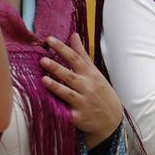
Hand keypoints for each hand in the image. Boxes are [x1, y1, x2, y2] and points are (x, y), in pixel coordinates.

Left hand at [41, 33, 122, 147]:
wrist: (111, 118)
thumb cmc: (100, 92)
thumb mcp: (94, 72)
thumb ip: (82, 54)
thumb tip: (73, 35)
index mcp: (90, 74)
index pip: (75, 58)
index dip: (62, 48)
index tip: (49, 39)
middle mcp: (87, 87)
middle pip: (70, 75)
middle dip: (56, 68)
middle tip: (42, 60)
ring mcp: (82, 102)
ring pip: (67, 93)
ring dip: (56, 86)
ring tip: (43, 79)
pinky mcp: (77, 116)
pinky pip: (66, 112)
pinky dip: (58, 108)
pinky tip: (47, 103)